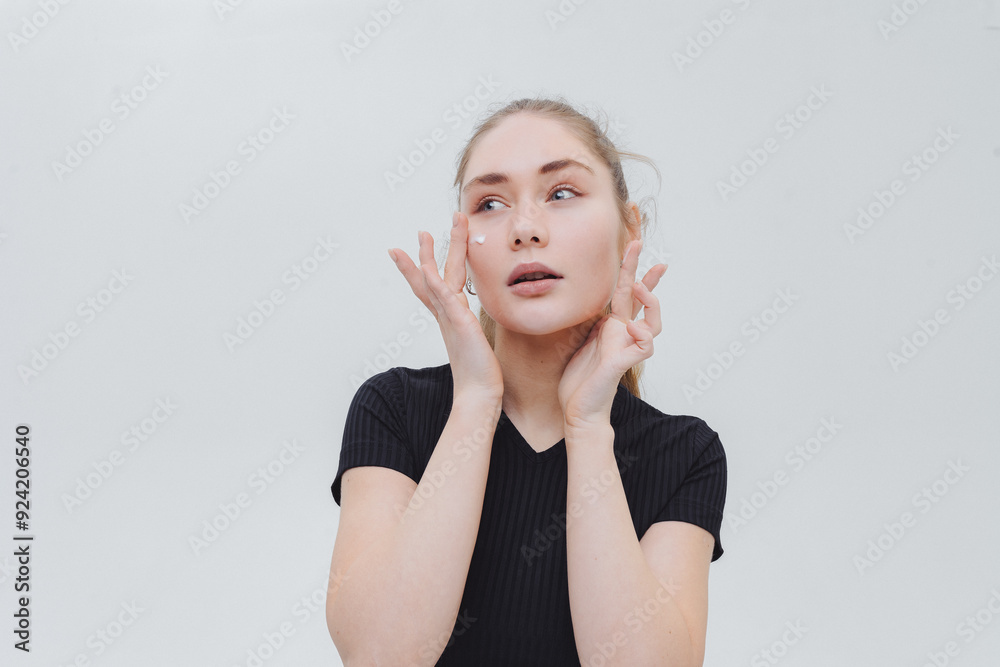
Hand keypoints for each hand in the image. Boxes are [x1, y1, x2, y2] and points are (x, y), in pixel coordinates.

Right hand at [388, 212, 503, 399]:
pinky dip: (434, 282)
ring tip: (424, 234)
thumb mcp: (476, 342)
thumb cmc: (480, 372)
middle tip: (421, 231)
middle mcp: (446, 315)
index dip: (421, 269)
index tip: (411, 252)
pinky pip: (444, 298)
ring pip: (437, 280)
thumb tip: (474, 329)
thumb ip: (471, 330)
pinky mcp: (458, 323)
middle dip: (427, 252)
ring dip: (429, 256)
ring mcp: (450, 318)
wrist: (479, 393)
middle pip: (432, 277)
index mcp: (450, 317)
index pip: (433, 288)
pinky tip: (427, 268)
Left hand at [557, 239, 664, 428]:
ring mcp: (626, 348)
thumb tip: (582, 297)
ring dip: (650, 303)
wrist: (578, 410)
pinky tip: (633, 329)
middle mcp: (622, 334)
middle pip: (642, 301)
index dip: (630, 270)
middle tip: (653, 254)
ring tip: (640, 289)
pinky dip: (642, 335)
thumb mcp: (577, 340)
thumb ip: (586, 321)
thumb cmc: (578, 380)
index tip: (634, 246)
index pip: (624, 293)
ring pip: (653, 323)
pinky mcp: (624, 362)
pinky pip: (645, 345)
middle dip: (647, 276)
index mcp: (611, 326)